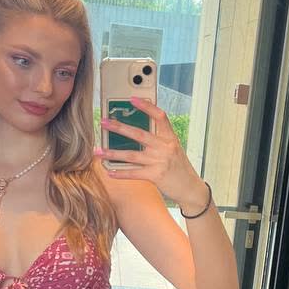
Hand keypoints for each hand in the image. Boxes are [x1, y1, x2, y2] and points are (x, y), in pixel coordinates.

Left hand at [97, 97, 209, 212]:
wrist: (190, 188)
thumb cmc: (179, 168)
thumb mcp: (173, 149)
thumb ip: (158, 140)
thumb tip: (134, 132)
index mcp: (170, 138)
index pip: (160, 117)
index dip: (146, 106)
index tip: (132, 99)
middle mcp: (165, 148)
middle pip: (139, 134)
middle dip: (119, 127)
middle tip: (104, 122)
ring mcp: (160, 162)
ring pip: (131, 155)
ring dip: (112, 153)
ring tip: (98, 151)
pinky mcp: (155, 176)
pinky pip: (133, 173)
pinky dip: (120, 173)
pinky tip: (109, 172)